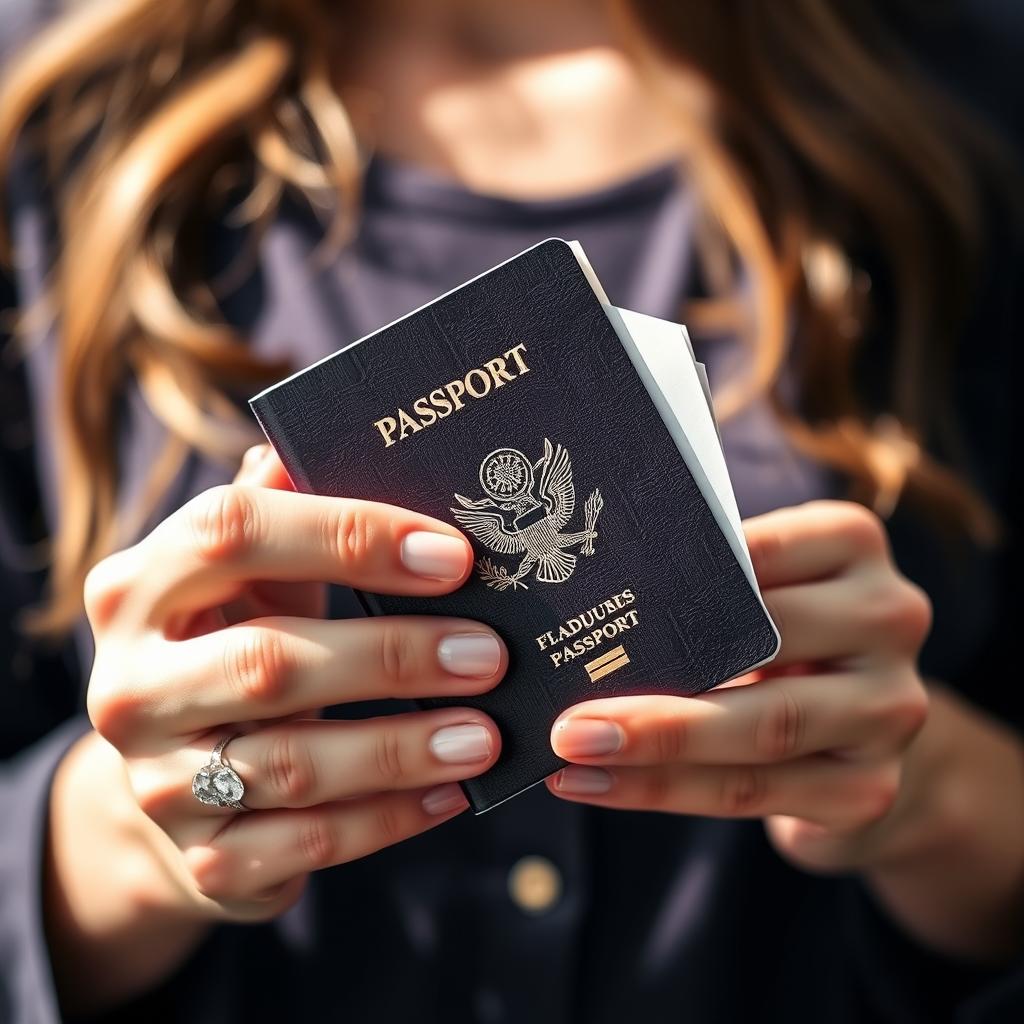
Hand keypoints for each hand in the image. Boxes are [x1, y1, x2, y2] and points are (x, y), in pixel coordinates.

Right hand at [82, 446, 504, 921]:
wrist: (173, 780)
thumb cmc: (232, 643)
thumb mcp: (244, 577)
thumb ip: (278, 511)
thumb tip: (324, 436)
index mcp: (139, 587)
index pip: (234, 534)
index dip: (347, 536)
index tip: (453, 555)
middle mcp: (131, 685)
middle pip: (271, 661)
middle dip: (394, 657)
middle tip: (490, 654)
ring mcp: (158, 781)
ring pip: (294, 763)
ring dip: (403, 747)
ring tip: (486, 734)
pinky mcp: (202, 858)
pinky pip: (307, 845)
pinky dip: (389, 818)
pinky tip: (450, 792)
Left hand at [546, 500, 932, 872]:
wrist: (859, 732)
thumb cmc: (778, 639)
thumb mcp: (759, 592)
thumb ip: (702, 588)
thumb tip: (584, 602)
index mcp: (851, 544)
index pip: (759, 551)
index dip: (680, 578)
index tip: (598, 602)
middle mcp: (890, 615)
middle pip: (763, 644)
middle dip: (654, 681)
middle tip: (566, 711)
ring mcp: (892, 706)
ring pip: (762, 730)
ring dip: (654, 745)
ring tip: (572, 749)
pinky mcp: (871, 786)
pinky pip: (755, 792)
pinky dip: (666, 791)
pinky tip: (596, 784)